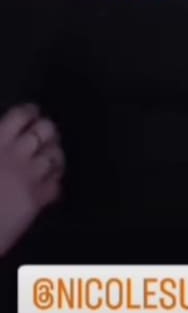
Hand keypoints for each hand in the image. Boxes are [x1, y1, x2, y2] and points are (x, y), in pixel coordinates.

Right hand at [0, 105, 63, 255]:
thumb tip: (2, 134)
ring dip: (54, 156)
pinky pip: (56, 185)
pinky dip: (54, 183)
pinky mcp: (36, 200)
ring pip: (55, 156)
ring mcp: (30, 176)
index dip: (30, 112)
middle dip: (48, 131)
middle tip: (45, 137)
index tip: (33, 115)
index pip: (22, 115)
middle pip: (46, 130)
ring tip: (50, 159)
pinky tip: (49, 185)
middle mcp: (17, 153)